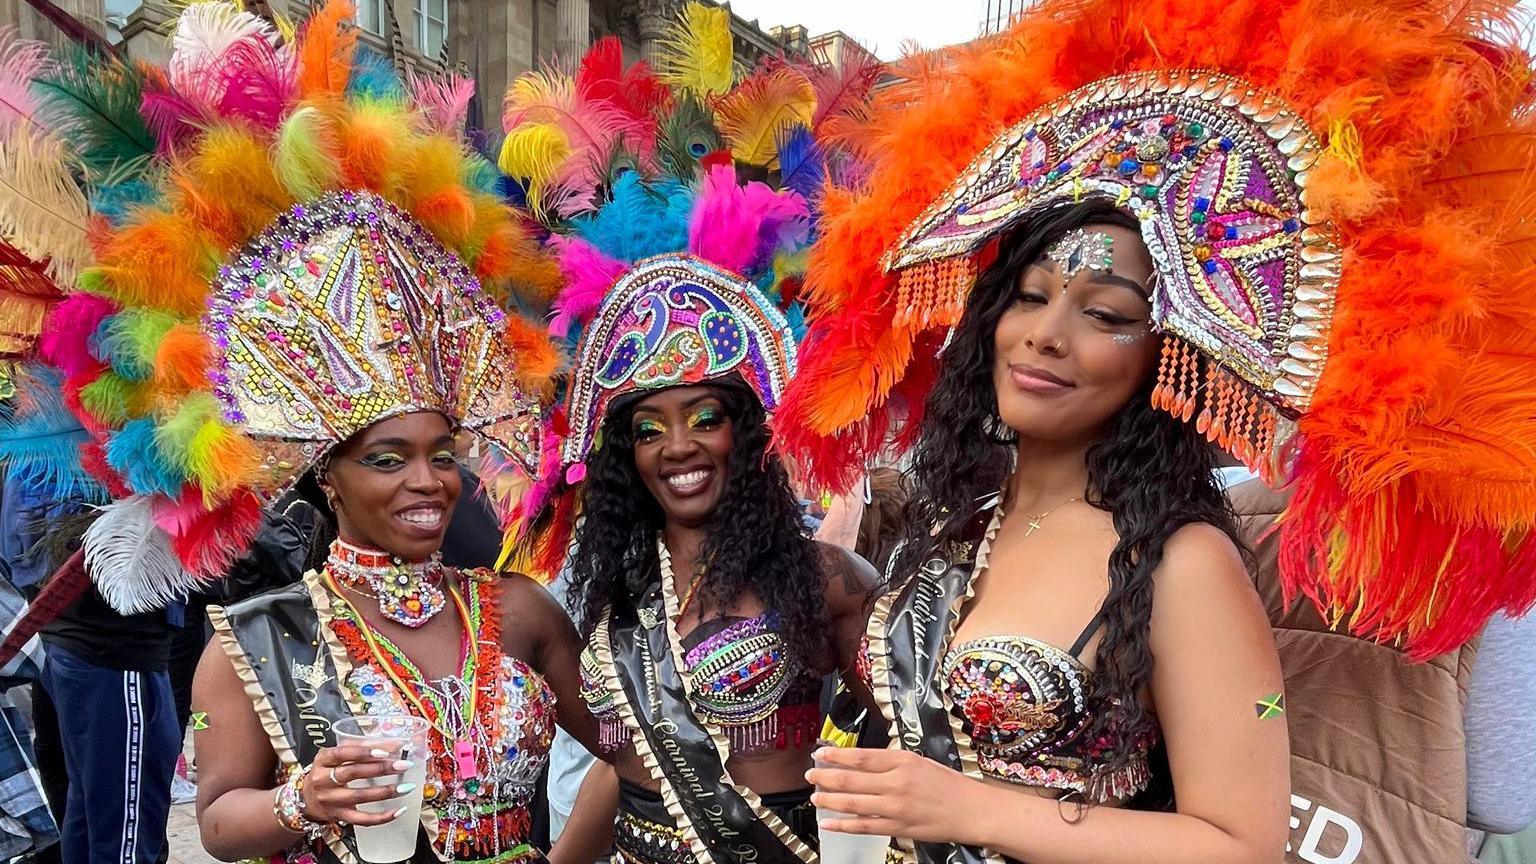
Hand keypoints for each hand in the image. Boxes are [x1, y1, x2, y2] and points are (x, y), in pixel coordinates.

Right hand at [301, 744, 416, 826]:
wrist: (305, 800)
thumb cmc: (326, 772)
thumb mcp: (336, 755)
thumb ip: (361, 747)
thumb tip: (394, 744)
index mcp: (323, 760)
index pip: (341, 754)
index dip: (363, 752)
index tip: (384, 752)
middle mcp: (324, 780)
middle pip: (353, 773)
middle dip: (381, 768)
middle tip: (402, 765)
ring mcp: (331, 800)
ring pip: (359, 796)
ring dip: (385, 791)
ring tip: (405, 786)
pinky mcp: (339, 816)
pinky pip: (362, 819)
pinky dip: (381, 817)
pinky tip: (398, 810)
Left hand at [806, 747, 991, 844]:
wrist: (971, 810)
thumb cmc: (949, 785)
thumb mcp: (919, 761)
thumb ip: (891, 761)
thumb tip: (862, 762)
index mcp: (901, 761)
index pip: (860, 756)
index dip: (836, 755)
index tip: (820, 753)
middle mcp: (896, 782)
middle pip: (851, 779)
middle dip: (826, 777)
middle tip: (811, 775)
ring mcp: (896, 807)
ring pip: (853, 803)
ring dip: (830, 800)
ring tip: (815, 797)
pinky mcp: (897, 828)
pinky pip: (864, 826)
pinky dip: (843, 825)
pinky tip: (829, 822)